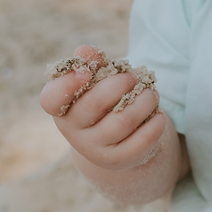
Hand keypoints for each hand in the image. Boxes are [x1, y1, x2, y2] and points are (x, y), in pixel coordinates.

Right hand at [39, 46, 166, 174]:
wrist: (113, 142)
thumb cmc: (102, 103)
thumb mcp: (94, 84)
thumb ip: (91, 65)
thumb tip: (86, 51)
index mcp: (61, 108)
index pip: (52, 99)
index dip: (66, 85)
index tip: (86, 72)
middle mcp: (72, 131)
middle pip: (95, 103)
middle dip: (121, 83)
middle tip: (134, 77)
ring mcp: (94, 148)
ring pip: (123, 120)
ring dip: (144, 101)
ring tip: (151, 94)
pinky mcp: (117, 160)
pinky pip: (142, 140)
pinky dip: (155, 123)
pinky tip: (159, 115)